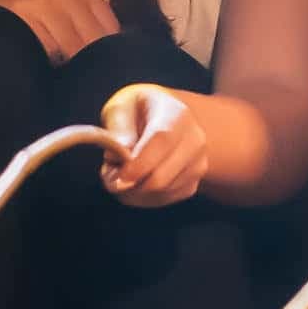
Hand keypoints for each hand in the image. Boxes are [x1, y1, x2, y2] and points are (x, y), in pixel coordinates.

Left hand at [99, 82, 209, 205]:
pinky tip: (135, 180)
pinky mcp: (193, 182)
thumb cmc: (136, 112)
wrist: (161, 118)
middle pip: (162, 176)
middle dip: (130, 184)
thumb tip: (120, 154)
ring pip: (161, 192)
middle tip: (109, 175)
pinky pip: (164, 199)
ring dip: (133, 190)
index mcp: (177, 113)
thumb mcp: (120, 108)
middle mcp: (195, 139)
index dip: (138, 164)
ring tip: (121, 171)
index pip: (161, 140)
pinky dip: (143, 197)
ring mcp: (198, 163)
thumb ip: (119, 130)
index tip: (117, 178)